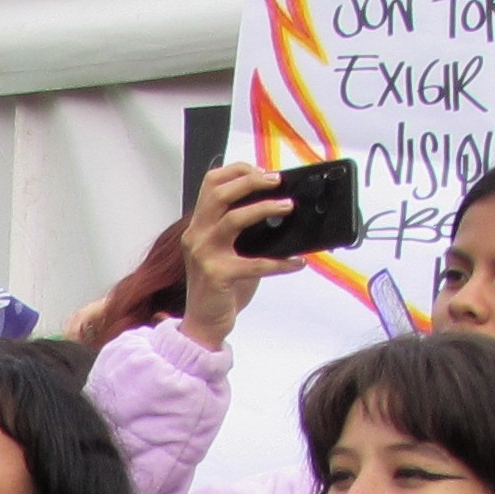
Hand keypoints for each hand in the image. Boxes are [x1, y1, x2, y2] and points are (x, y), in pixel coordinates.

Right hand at [176, 160, 312, 349]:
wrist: (203, 323)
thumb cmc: (219, 287)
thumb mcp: (227, 252)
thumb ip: (244, 232)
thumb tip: (280, 213)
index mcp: (199, 226)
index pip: (210, 184)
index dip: (237, 170)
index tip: (262, 171)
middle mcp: (197, 236)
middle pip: (218, 193)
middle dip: (250, 181)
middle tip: (276, 181)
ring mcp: (205, 255)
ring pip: (233, 220)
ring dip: (264, 208)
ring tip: (288, 207)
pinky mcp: (218, 275)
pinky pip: (255, 264)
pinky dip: (280, 263)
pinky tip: (297, 262)